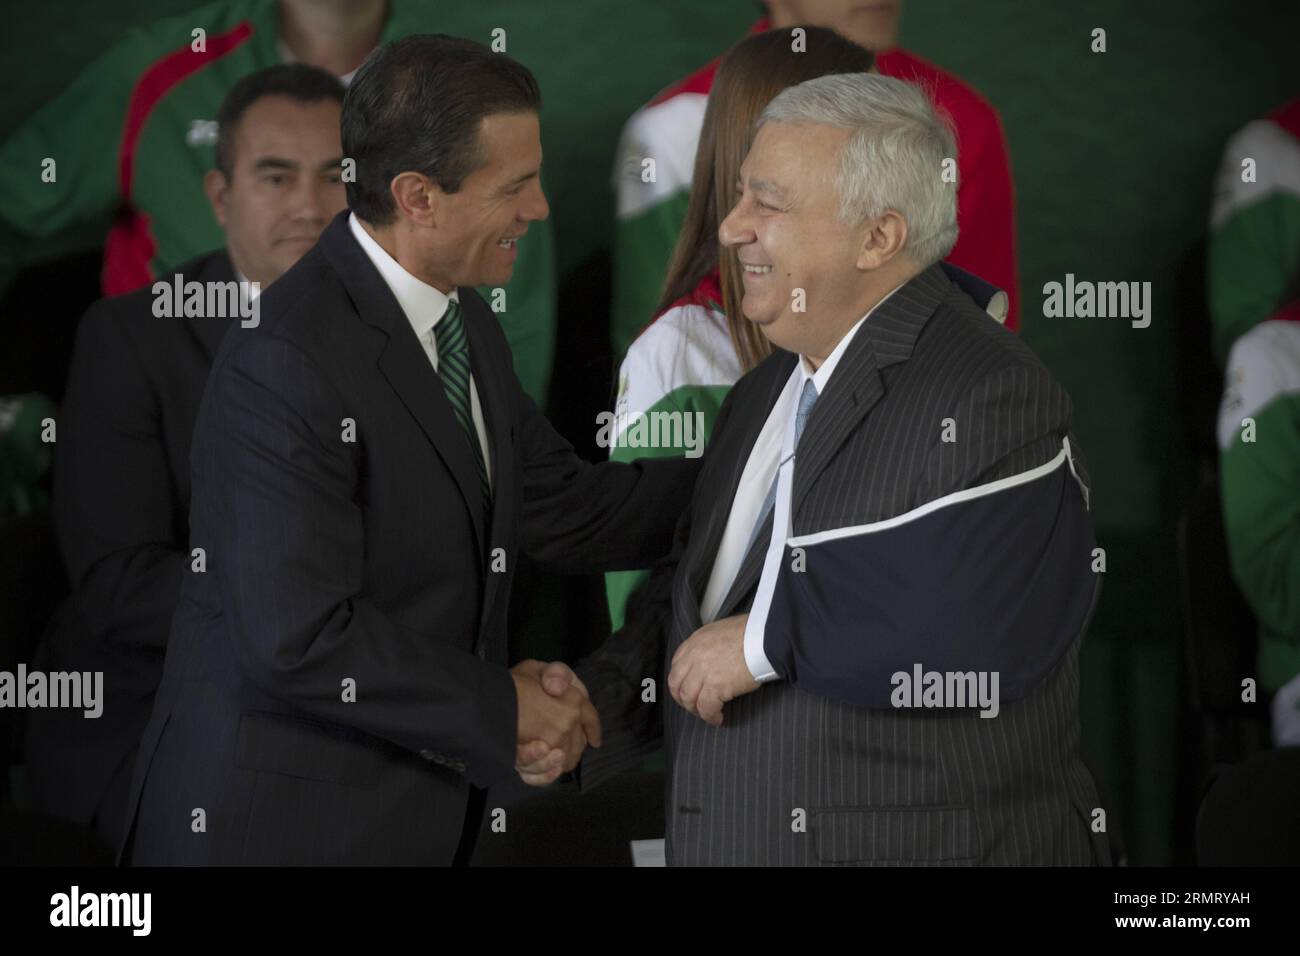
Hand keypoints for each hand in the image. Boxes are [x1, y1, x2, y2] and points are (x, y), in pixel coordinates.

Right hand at [511, 660, 600, 785]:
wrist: (485, 701)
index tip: (595, 739)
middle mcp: (565, 725)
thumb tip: (559, 686)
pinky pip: (544, 775)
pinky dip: (546, 773)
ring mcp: (550, 745)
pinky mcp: (532, 761)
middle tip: (561, 740)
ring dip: (559, 759)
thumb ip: (556, 674)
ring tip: (549, 752)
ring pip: (564, 761)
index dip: (593, 729)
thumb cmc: (509, 685)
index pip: (591, 718)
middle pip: (578, 744)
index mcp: (572, 702)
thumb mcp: (535, 668)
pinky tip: (545, 767)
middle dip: (574, 744)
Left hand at [668, 614, 759, 725]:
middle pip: (676, 684)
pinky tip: (718, 718)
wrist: (764, 637)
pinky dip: (710, 716)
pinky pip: (706, 708)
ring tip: (708, 714)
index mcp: (695, 641)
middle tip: (693, 706)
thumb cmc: (751, 632)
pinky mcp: (715, 686)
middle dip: (682, 698)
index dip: (680, 681)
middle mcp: (694, 656)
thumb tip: (713, 658)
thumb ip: (710, 644)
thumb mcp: (721, 631)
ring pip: (688, 698)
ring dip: (696, 710)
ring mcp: (703, 672)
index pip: (676, 665)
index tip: (687, 689)